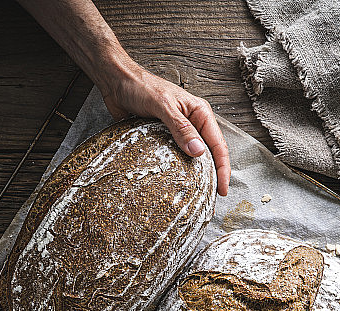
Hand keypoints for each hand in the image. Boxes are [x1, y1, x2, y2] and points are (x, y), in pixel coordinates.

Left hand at [100, 60, 230, 196]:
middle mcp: (192, 123)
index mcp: (199, 113)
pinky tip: (176, 182)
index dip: (223, 169)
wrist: (116, 82)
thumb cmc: (140, 86)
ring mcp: (178, 132)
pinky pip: (175, 157)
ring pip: (193, 157)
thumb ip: (180, 128)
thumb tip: (198, 152)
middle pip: (209, 154)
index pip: (218, 145)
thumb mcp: (163, 106)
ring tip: (197, 195)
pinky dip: (178, 170)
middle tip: (212, 198)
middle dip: (213, 176)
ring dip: (196, 175)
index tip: (222, 190)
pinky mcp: (163, 138)